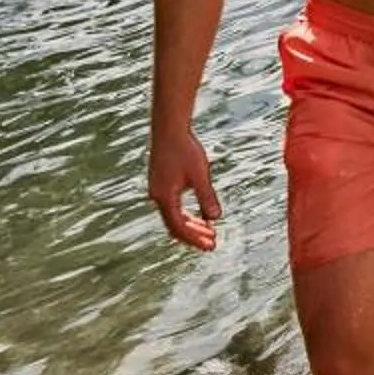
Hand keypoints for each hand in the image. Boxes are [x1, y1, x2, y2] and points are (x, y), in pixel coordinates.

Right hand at [146, 125, 222, 250]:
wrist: (169, 129)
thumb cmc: (185, 150)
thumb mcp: (200, 175)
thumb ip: (206, 196)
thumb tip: (215, 218)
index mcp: (164, 197)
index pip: (178, 227)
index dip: (194, 239)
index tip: (210, 245)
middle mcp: (157, 197)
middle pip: (175, 225)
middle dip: (194, 235)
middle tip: (212, 243)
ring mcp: (157, 190)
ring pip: (173, 216)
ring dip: (192, 225)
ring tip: (210, 231)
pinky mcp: (160, 183)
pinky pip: (173, 207)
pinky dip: (186, 214)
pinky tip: (202, 214)